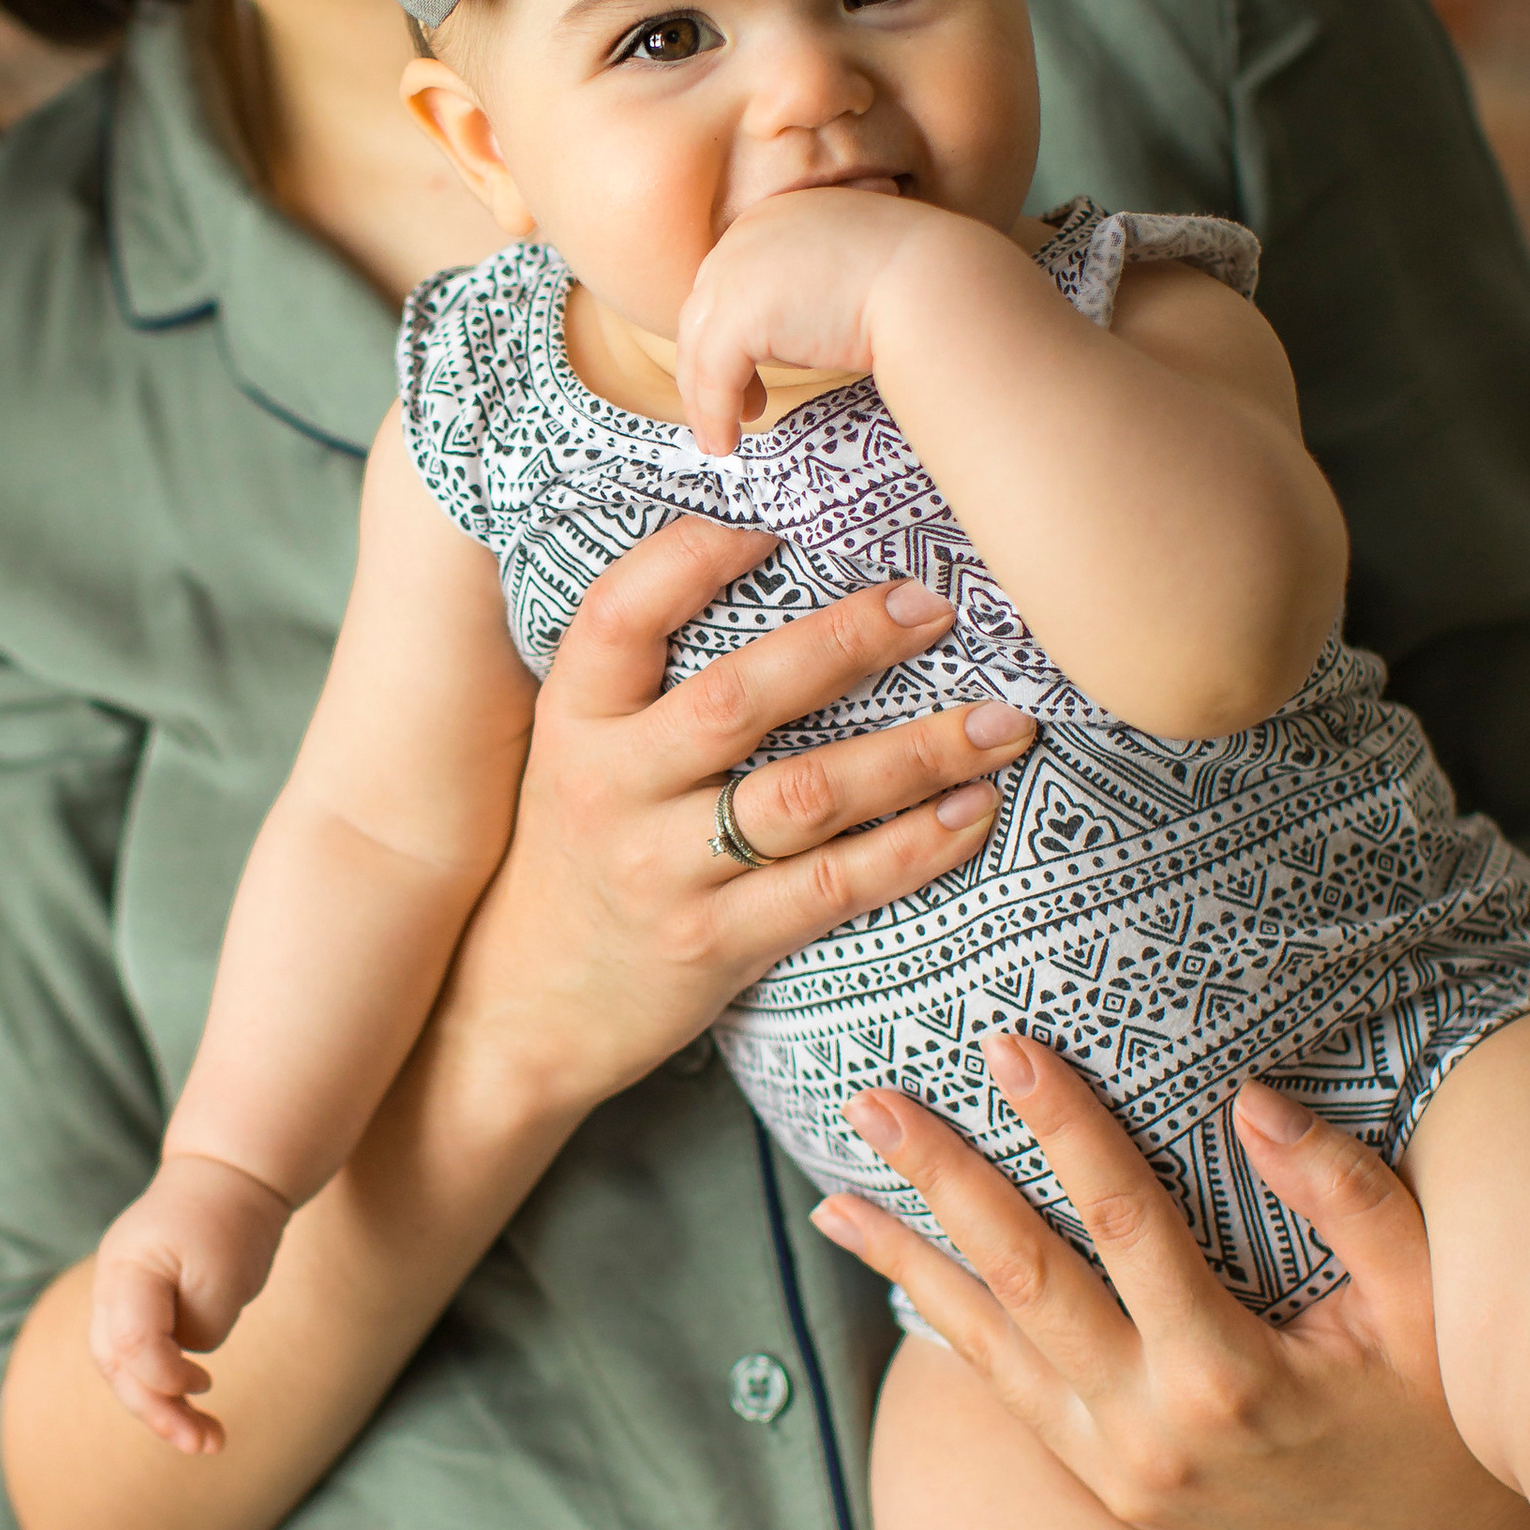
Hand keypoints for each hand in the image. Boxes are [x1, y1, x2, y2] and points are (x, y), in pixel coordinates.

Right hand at [87, 1152, 292, 1456]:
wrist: (228, 1175)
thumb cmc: (230, 1220)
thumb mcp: (226, 1272)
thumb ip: (201, 1323)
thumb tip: (185, 1362)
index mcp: (129, 1266)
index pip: (130, 1341)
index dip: (164, 1376)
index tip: (207, 1384)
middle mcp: (112, 1284)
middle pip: (115, 1364)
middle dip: (157, 1412)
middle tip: (206, 1443)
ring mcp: (119, 1295)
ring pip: (122, 1368)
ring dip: (161, 1409)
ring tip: (209, 1441)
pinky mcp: (138, 1307)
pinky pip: (139, 1357)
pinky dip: (164, 1386)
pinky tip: (195, 1407)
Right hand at [433, 515, 1034, 1123]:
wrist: (526, 1005)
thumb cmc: (578, 852)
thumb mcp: (577, 752)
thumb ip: (647, 679)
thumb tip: (768, 562)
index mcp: (574, 720)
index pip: (620, 614)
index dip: (695, 557)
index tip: (781, 524)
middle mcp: (611, 787)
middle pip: (739, 698)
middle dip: (848, 643)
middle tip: (935, 606)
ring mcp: (663, 871)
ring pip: (806, 796)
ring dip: (918, 753)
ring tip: (1002, 722)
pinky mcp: (715, 946)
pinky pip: (833, 886)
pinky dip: (915, 846)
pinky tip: (975, 811)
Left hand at [673, 188, 990, 452]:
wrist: (933, 283)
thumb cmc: (914, 284)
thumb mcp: (848, 272)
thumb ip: (810, 292)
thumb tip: (794, 334)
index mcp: (776, 217)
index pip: (731, 280)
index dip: (729, 331)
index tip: (743, 373)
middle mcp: (747, 233)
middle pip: (705, 311)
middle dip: (708, 368)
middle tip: (729, 410)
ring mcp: (737, 269)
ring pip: (700, 346)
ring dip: (705, 400)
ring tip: (721, 440)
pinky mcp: (739, 312)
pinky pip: (712, 374)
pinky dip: (714, 413)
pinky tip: (726, 443)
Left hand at [811, 1035, 1529, 1529]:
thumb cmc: (1452, 1412)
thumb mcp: (1436, 1307)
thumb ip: (1349, 1197)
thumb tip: (1251, 1098)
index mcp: (1230, 1377)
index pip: (1121, 1223)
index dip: (1062, 1127)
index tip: (1005, 1045)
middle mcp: (1151, 1430)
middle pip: (1019, 1279)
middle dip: (939, 1181)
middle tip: (869, 1100)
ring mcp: (1117, 1466)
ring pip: (985, 1346)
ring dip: (905, 1260)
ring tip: (830, 1192)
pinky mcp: (1106, 1483)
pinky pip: (1004, 1389)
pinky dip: (944, 1324)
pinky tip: (897, 1270)